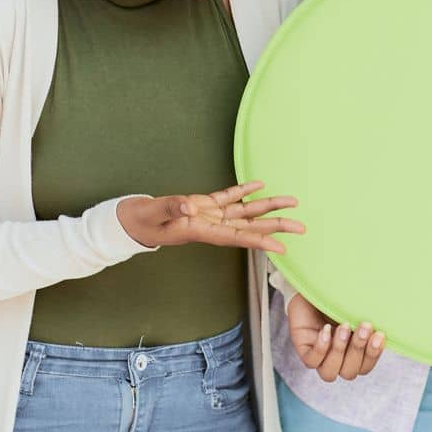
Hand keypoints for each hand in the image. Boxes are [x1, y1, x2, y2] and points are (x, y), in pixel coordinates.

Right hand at [115, 181, 303, 252]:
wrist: (129, 222)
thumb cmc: (140, 221)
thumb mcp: (152, 215)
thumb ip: (171, 209)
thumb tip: (190, 207)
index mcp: (201, 231)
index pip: (236, 237)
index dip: (259, 241)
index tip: (281, 247)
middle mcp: (211, 225)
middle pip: (249, 227)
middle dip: (275, 226)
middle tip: (301, 227)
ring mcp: (209, 215)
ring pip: (244, 212)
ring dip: (267, 207)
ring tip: (291, 202)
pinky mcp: (203, 205)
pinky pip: (228, 198)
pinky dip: (243, 191)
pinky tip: (259, 185)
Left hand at [286, 292, 385, 381]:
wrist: (316, 284)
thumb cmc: (342, 296)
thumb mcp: (360, 307)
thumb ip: (373, 318)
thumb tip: (388, 321)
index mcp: (353, 352)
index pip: (365, 367)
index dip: (373, 356)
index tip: (379, 334)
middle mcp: (337, 357)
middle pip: (349, 373)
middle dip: (358, 350)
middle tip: (364, 326)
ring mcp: (320, 356)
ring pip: (330, 373)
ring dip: (339, 351)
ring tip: (343, 327)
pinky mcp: (304, 349)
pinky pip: (312, 361)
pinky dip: (321, 348)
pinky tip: (326, 330)